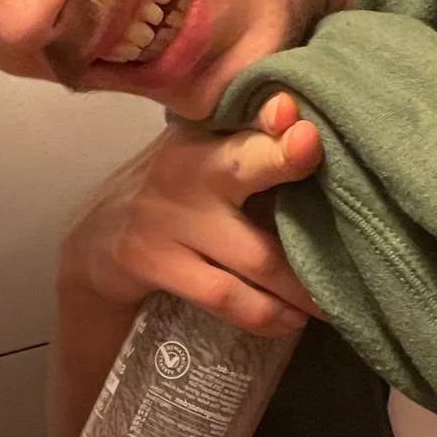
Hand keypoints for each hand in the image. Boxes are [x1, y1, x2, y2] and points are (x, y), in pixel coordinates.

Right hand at [60, 91, 322, 336]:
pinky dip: (265, 314)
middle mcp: (188, 167)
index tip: (300, 118)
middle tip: (323, 166)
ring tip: (337, 299)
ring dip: (303, 285)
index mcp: (208, 133)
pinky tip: (291, 321)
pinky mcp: (156, 263)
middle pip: (245, 163)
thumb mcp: (205, 150)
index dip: (272, 116)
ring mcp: (169, 219)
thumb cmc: (179, 189)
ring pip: (255, 254)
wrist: (99, 237)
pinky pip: (225, 296)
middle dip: (285, 160)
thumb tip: (311, 121)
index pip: (244, 115)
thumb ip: (256, 137)